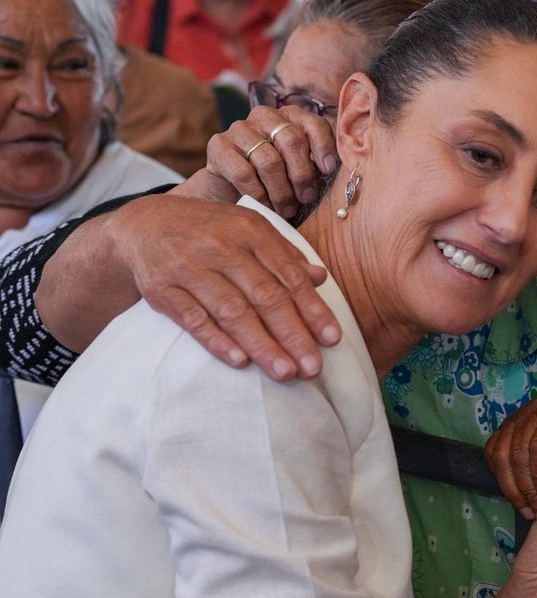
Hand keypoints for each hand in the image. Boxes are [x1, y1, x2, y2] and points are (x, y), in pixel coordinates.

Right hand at [107, 195, 339, 379]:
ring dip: (261, 345)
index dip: (312, 309)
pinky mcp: (162, 289)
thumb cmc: (209, 231)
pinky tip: (240, 362)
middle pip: (264, 296)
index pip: (288, 275)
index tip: (332, 339)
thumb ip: (284, 254)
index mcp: (250, 231)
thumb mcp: (247, 230)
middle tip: (312, 367)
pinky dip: (217, 341)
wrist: (143, 226)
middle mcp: (221, 248)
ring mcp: (189, 268)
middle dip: (292, 334)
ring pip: (232, 311)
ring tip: (285, 372)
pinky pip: (194, 320)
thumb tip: (320, 278)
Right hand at [178, 106, 337, 218]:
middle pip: (291, 140)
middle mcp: (265, 116)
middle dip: (302, 175)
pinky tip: (265, 205)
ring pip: (269, 160)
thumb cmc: (277, 181)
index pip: (314, 123)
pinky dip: (259, 194)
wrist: (232, 190)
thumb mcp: (301, 170)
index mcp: (291, 116)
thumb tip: (345, 173)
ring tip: (287, 209)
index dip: (324, 148)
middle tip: (306, 199)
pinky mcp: (218, 145)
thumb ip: (318, 165)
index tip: (328, 172)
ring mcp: (240, 128)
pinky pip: (244, 172)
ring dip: (281, 190)